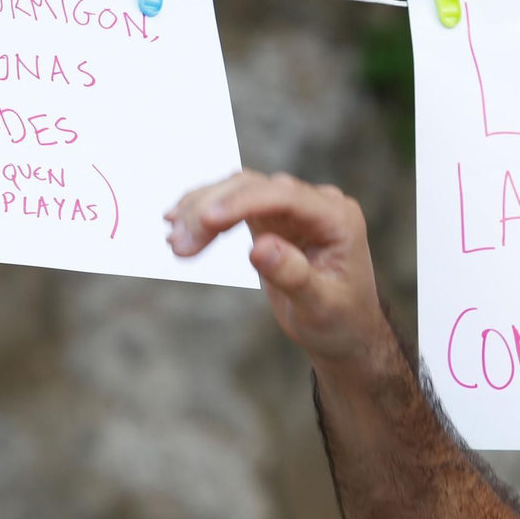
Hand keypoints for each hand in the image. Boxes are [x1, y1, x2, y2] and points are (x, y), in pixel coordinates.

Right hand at [166, 171, 390, 363]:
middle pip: (256, 187)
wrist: (345, 331)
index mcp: (338, 218)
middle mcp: (317, 204)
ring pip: (240, 189)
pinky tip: (179, 223)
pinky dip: (207, 213)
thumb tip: (258, 248)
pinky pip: (236, 203)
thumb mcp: (320, 307)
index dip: (242, 203)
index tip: (205, 220)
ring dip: (202, 209)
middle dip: (212, 210)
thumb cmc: (340, 321)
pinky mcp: (275, 217)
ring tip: (173, 239)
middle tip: (178, 244)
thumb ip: (293, 276)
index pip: (284, 196)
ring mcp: (294, 208)